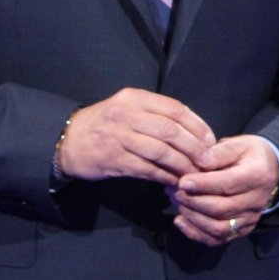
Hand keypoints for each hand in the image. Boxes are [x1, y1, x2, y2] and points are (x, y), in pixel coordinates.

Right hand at [57, 88, 215, 186]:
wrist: (67, 140)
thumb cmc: (106, 124)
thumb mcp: (129, 108)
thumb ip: (157, 115)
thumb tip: (195, 132)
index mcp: (136, 98)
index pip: (175, 109)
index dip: (197, 126)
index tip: (211, 141)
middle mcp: (127, 114)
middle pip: (170, 131)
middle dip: (193, 148)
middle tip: (207, 161)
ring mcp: (118, 137)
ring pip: (160, 152)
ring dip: (181, 165)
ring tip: (194, 174)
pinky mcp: (113, 160)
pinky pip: (146, 169)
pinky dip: (164, 176)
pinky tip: (174, 181)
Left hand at [170, 135, 278, 246]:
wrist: (270, 169)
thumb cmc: (249, 154)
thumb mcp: (237, 145)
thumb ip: (217, 153)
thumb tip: (198, 162)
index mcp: (258, 175)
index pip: (228, 184)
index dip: (203, 185)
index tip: (182, 181)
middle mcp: (257, 201)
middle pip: (221, 209)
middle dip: (193, 201)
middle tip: (174, 191)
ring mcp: (251, 218)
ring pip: (218, 228)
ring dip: (192, 217)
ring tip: (177, 202)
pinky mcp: (243, 230)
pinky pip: (218, 239)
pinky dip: (196, 233)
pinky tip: (180, 220)